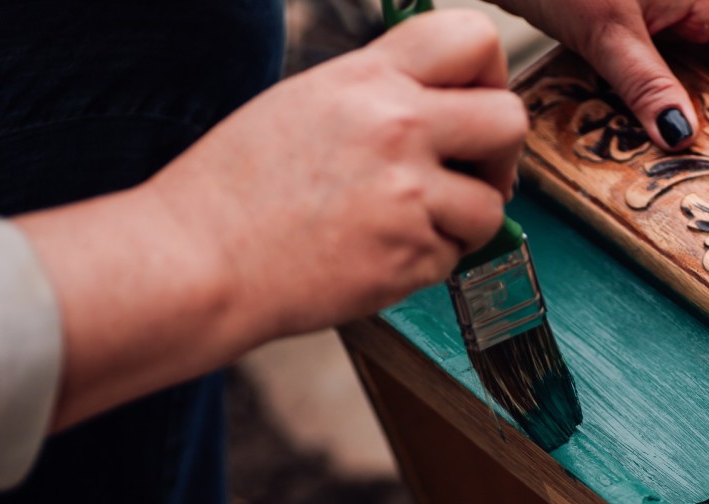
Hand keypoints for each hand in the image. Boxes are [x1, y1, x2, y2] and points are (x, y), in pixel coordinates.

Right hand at [151, 8, 526, 337]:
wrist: (198, 261)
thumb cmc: (236, 189)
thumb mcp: (305, 102)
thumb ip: (378, 91)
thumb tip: (443, 102)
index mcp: (368, 78)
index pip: (475, 38)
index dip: (489, 75)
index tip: (474, 105)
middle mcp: (397, 127)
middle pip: (510, 120)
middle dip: (500, 152)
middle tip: (470, 173)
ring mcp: (408, 195)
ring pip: (491, 203)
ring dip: (464, 218)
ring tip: (413, 223)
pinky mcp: (410, 257)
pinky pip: (455, 255)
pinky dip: (430, 259)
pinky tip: (380, 252)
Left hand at [495, 0, 708, 149]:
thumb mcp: (609, 33)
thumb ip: (647, 84)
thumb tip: (682, 137)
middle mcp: (690, 6)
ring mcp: (658, 18)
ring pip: (689, 76)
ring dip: (688, 118)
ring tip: (694, 169)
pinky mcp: (626, 30)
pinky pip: (654, 74)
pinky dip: (654, 106)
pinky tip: (647, 140)